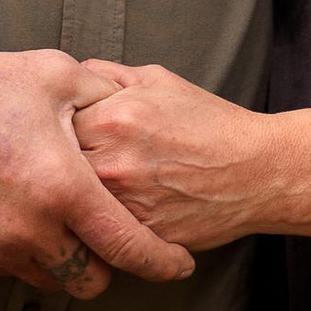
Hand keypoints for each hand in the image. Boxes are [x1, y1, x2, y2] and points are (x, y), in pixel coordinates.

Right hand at [0, 50, 195, 298]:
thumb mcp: (58, 76)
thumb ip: (105, 96)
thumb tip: (132, 107)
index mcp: (64, 187)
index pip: (127, 246)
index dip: (161, 261)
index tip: (180, 264)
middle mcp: (32, 230)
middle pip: (92, 280)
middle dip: (109, 264)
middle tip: (108, 233)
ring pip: (52, 279)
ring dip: (67, 260)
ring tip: (62, 221)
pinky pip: (12, 268)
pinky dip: (26, 252)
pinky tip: (20, 215)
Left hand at [72, 62, 278, 253]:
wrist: (257, 171)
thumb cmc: (210, 123)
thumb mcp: (160, 81)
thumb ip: (108, 75)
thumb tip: (73, 79)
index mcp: (112, 118)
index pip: (54, 123)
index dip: (60, 127)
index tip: (71, 131)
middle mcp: (112, 162)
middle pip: (56, 166)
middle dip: (61, 163)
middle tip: (81, 160)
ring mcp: (124, 204)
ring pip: (74, 202)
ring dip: (79, 195)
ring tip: (101, 185)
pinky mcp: (137, 235)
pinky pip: (100, 230)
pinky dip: (102, 221)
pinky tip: (121, 208)